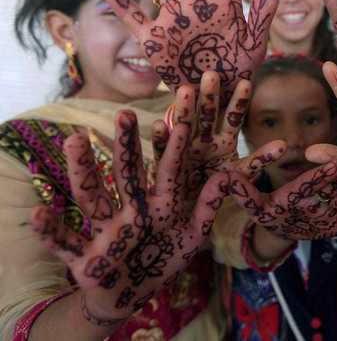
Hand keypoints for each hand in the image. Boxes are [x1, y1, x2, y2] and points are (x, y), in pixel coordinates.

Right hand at [30, 110, 227, 321]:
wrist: (132, 294)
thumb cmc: (163, 259)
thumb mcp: (193, 236)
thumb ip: (208, 207)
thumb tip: (229, 176)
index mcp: (159, 207)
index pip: (166, 173)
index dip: (172, 149)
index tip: (178, 122)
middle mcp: (130, 211)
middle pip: (127, 174)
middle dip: (126, 146)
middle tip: (124, 113)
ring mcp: (105, 230)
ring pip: (93, 196)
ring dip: (83, 169)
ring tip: (75, 139)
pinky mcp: (83, 257)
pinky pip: (64, 242)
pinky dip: (50, 231)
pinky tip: (37, 214)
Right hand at [168, 72, 286, 198]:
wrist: (192, 207)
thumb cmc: (218, 186)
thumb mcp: (239, 173)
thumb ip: (259, 159)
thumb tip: (285, 145)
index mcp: (222, 139)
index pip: (232, 116)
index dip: (239, 101)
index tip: (247, 82)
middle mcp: (202, 138)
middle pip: (207, 114)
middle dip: (209, 95)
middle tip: (212, 74)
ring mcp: (183, 148)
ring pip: (183, 124)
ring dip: (183, 108)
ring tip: (184, 90)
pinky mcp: (164, 163)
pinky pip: (161, 150)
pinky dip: (160, 138)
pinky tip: (159, 125)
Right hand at [226, 157, 336, 239]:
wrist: (280, 236)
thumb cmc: (265, 212)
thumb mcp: (251, 204)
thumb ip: (242, 191)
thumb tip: (226, 177)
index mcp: (289, 202)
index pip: (306, 188)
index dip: (320, 177)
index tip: (335, 165)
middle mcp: (309, 210)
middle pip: (331, 192)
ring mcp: (324, 216)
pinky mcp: (336, 219)